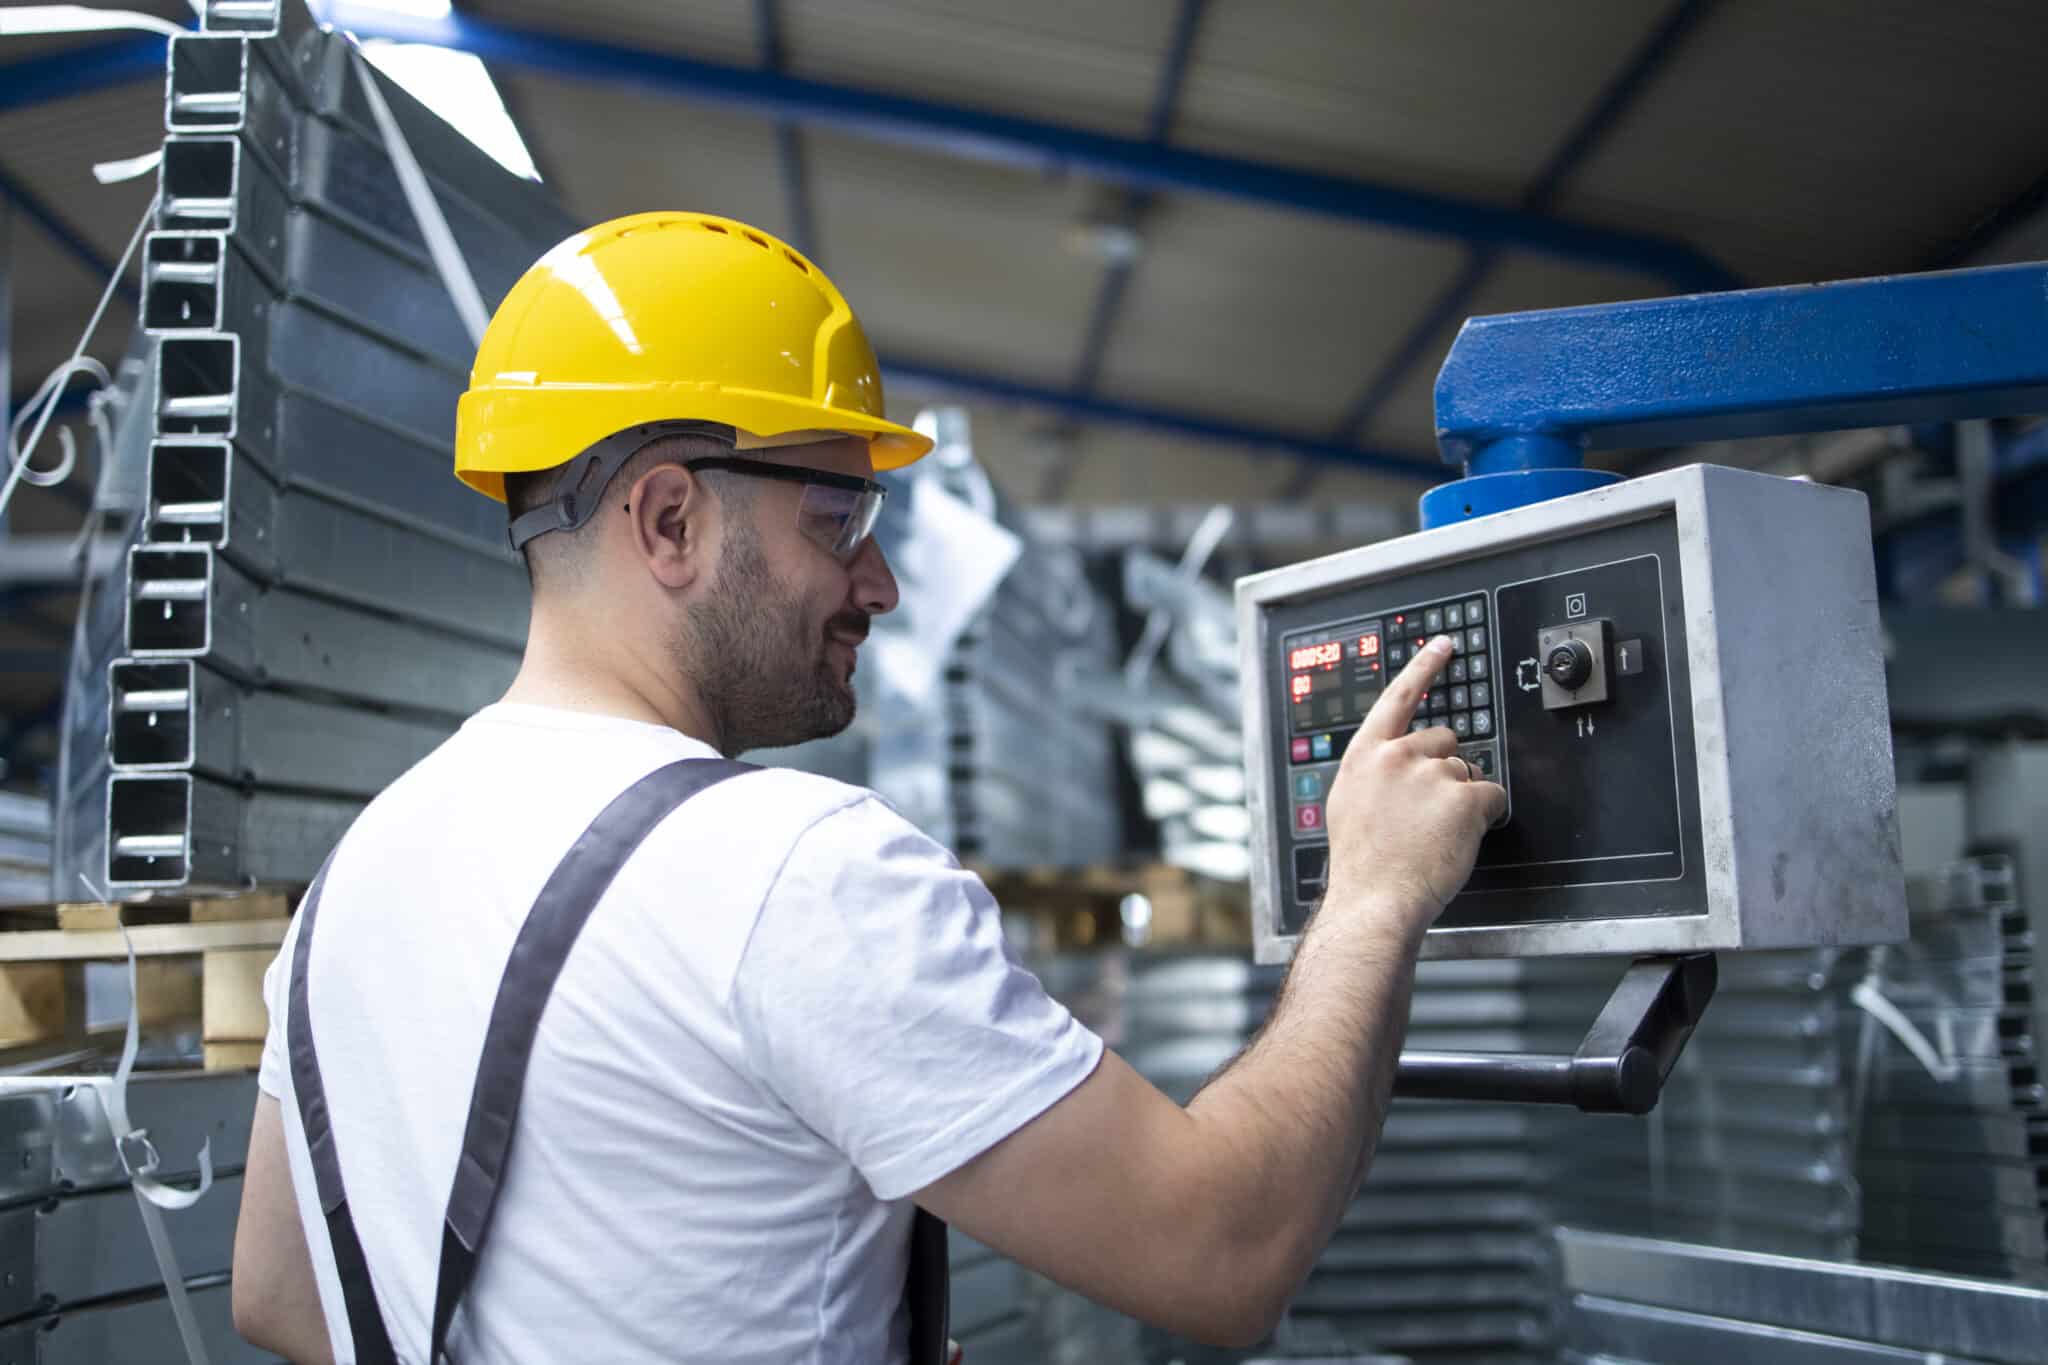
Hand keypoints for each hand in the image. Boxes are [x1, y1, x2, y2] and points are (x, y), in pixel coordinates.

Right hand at [1320, 636, 1506, 943]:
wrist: (1374, 901)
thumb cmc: (1363, 864)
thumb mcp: (1349, 804)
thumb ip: (1372, 775)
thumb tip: (1390, 768)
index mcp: (1365, 757)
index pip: (1399, 697)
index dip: (1424, 666)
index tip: (1443, 644)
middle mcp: (1397, 757)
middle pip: (1446, 741)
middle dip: (1446, 769)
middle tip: (1429, 811)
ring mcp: (1431, 775)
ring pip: (1468, 772)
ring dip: (1462, 799)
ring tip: (1436, 834)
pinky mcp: (1463, 798)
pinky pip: (1492, 797)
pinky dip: (1485, 816)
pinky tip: (1459, 838)